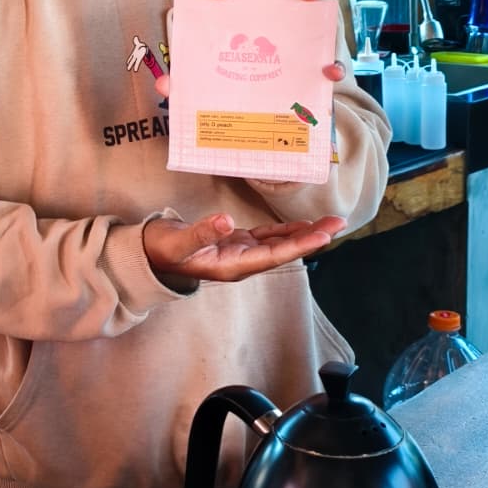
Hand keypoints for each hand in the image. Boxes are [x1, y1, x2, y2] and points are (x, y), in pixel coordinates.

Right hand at [143, 212, 346, 281]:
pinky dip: (284, 230)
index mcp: (231, 265)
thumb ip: (201, 233)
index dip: (300, 244)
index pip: (274, 255)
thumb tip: (227, 221)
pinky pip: (266, 238)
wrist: (148, 256)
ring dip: (303, 233)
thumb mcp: (178, 243)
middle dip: (311, 237)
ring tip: (329, 222)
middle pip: (284, 251)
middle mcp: (241, 262)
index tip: (323, 234)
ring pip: (279, 244)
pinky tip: (301, 224)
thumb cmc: (161, 250)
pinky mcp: (235, 243)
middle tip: (339, 223)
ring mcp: (239, 253)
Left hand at [153, 0, 344, 97]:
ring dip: (314, 1)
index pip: (238, 7)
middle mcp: (278, 33)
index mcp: (248, 34)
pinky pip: (332, 66)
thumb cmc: (241, 102)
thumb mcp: (214, 96)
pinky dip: (334, 67)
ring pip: (313, 17)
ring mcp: (304, 49)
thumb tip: (165, 83)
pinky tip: (329, 71)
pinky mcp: (320, 74)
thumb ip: (189, 88)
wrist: (273, 135)